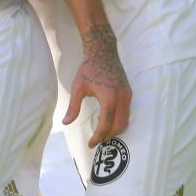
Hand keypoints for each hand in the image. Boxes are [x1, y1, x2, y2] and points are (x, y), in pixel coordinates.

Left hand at [64, 24, 131, 148]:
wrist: (103, 51)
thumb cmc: (89, 68)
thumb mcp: (78, 87)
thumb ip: (73, 107)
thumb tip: (66, 122)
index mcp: (109, 99)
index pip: (105, 125)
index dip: (98, 137)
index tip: (91, 144)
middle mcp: (121, 99)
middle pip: (118, 126)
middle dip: (108, 136)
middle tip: (97, 141)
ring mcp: (127, 95)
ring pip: (125, 120)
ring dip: (115, 130)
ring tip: (103, 134)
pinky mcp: (129, 92)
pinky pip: (127, 112)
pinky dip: (120, 121)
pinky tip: (110, 122)